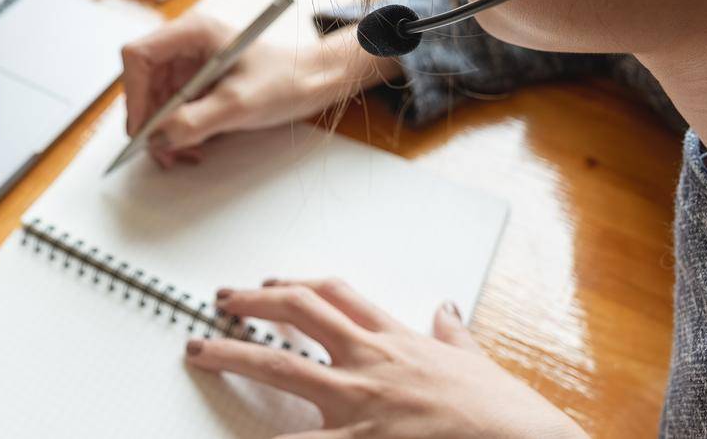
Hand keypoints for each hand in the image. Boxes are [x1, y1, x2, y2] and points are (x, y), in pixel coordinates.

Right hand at [120, 15, 397, 168]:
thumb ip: (196, 121)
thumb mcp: (240, 104)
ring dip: (163, 131)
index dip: (133, 93)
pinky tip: (193, 146)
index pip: (138, 56)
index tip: (142, 129)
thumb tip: (158, 139)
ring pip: (154, 101)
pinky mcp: (196, 84)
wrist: (314, 83)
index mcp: (192, 32)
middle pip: (142, 81)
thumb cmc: (285, 80)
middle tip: (162, 152)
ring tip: (184, 153)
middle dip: (149, 120)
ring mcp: (189, 64)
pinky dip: (176, 132)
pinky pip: (171, 110)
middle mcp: (185, 44)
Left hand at [187, 279, 585, 438]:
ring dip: (233, 354)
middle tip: (221, 301)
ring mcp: (360, 402)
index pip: (339, 296)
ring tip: (199, 350)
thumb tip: (447, 309)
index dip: (299, 285)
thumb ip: (454, 337)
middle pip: (299, 313)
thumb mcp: (478, 364)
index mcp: (399, 341)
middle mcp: (372, 361)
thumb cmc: (506, 415)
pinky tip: (235, 437)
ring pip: (281, 366)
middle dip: (254, 303)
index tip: (273, 283)